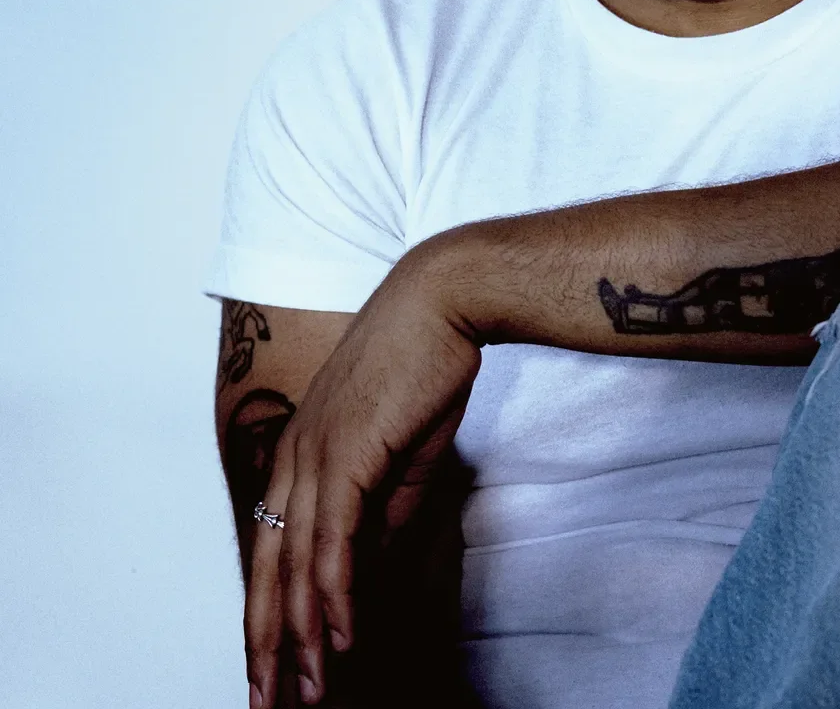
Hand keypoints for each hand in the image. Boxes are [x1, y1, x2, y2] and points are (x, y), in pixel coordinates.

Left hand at [244, 251, 481, 706]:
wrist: (444, 300)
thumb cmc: (427, 363)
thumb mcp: (405, 449)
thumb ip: (384, 506)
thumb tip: (370, 561)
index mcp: (301, 449)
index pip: (273, 545)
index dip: (271, 608)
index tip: (276, 659)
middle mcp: (295, 456)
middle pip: (268, 566)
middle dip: (267, 642)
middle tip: (269, 701)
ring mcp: (315, 454)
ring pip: (295, 565)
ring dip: (300, 636)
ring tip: (305, 691)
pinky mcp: (345, 454)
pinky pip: (331, 542)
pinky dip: (332, 595)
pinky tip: (338, 637)